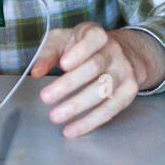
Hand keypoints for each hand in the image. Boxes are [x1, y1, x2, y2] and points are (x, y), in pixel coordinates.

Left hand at [30, 23, 164, 137]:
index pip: (93, 39)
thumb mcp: (62, 40)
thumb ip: (47, 52)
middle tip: (45, 97)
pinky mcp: (128, 92)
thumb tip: (36, 71)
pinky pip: (110, 110)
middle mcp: (114, 52)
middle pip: (94, 68)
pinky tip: (73, 129)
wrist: (120, 54)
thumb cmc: (82, 48)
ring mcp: (124, 72)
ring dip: (77, 106)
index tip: (63, 64)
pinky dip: (90, 122)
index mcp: (97, 35)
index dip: (80, 51)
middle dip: (68, 84)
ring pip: (102, 91)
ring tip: (55, 116)